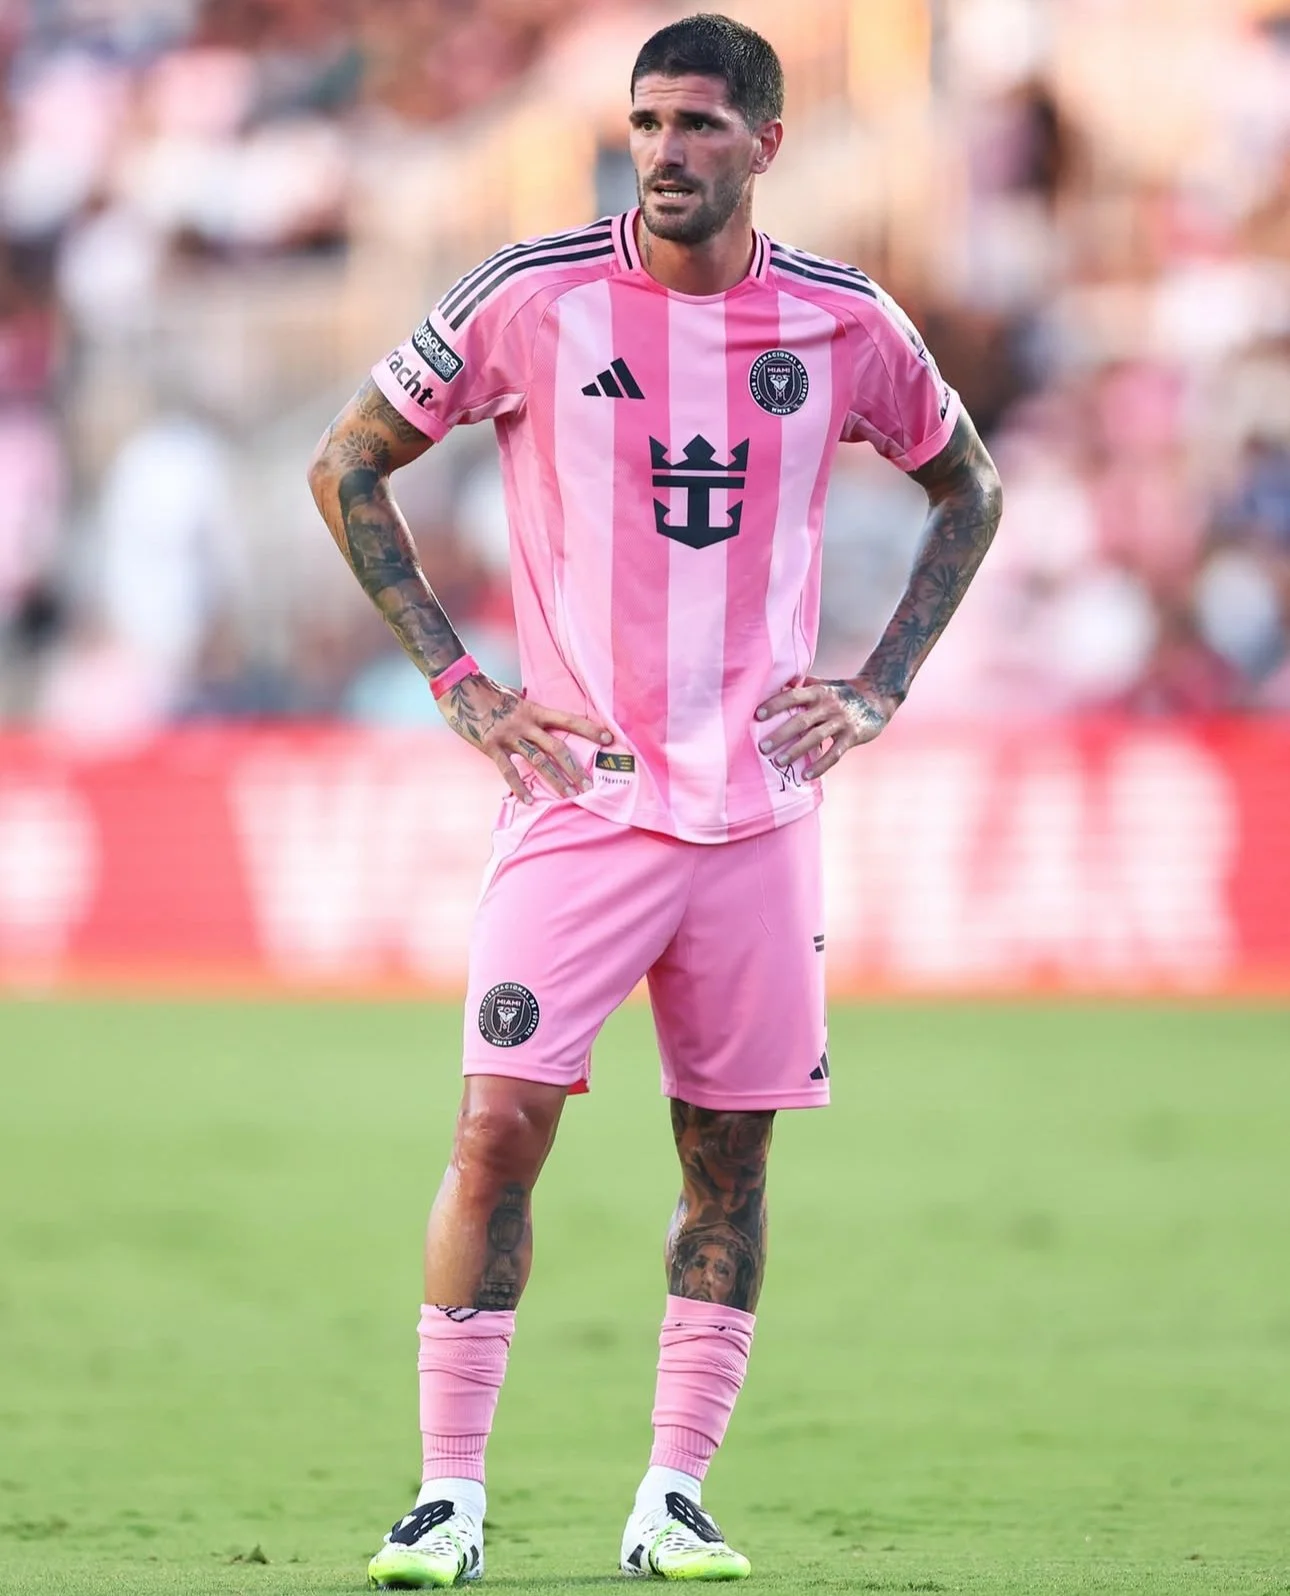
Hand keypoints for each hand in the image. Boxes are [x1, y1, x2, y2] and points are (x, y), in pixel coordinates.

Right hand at [437, 671, 610, 802]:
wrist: (457, 685)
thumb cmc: (486, 689)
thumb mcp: (513, 695)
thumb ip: (526, 705)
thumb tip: (532, 701)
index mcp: (533, 709)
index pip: (568, 719)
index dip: (589, 729)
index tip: (609, 739)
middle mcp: (525, 723)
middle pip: (557, 747)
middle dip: (575, 768)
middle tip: (588, 785)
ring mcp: (508, 735)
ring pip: (537, 761)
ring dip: (555, 780)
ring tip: (569, 795)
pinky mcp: (491, 746)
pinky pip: (508, 770)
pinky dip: (519, 786)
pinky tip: (528, 800)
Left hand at [754, 677, 894, 779]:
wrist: (879, 696)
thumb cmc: (844, 692)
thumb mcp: (825, 685)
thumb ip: (804, 686)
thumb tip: (776, 684)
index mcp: (818, 691)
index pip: (793, 696)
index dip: (775, 704)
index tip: (757, 715)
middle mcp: (829, 705)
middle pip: (801, 720)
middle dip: (780, 734)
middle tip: (762, 747)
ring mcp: (841, 721)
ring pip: (815, 737)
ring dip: (796, 751)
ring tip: (779, 762)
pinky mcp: (853, 736)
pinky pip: (834, 753)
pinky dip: (820, 765)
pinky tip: (806, 776)